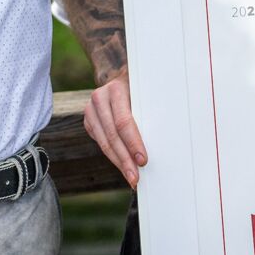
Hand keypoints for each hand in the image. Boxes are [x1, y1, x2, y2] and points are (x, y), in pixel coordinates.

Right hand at [83, 70, 147, 186]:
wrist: (119, 77)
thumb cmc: (139, 87)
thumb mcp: (145, 92)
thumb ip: (150, 110)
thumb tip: (166, 138)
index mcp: (115, 89)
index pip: (123, 122)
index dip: (133, 143)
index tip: (143, 160)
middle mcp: (99, 99)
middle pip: (112, 136)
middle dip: (125, 159)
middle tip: (135, 177)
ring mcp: (90, 110)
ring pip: (104, 142)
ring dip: (118, 162)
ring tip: (131, 177)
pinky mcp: (88, 121)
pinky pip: (101, 143)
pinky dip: (113, 156)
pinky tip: (123, 166)